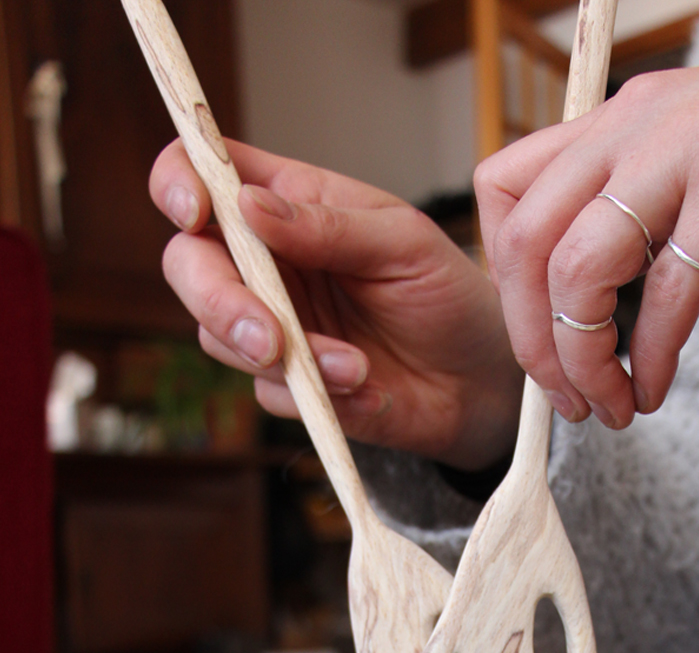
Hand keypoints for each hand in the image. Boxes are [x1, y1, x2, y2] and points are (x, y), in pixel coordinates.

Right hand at [149, 140, 523, 468]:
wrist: (479, 379)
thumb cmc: (444, 291)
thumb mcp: (402, 243)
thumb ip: (328, 226)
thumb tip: (249, 206)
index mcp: (286, 204)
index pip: (204, 172)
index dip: (180, 183)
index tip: (195, 211)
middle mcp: (265, 263)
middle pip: (188, 265)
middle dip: (217, 300)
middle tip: (269, 337)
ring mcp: (271, 326)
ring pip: (218, 337)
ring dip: (284, 356)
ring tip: (356, 366)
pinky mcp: (289, 385)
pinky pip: (270, 394)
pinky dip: (315, 394)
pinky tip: (366, 388)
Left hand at [475, 14, 698, 429]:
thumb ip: (643, 222)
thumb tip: (597, 310)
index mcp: (620, 121)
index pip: (506, 193)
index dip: (504, 278)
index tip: (539, 336)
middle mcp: (638, 126)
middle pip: (527, 243)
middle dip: (533, 341)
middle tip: (567, 399)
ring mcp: (688, 152)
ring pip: (579, 269)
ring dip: (583, 360)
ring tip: (610, 405)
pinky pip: (666, 293)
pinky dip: (651, 358)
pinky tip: (656, 388)